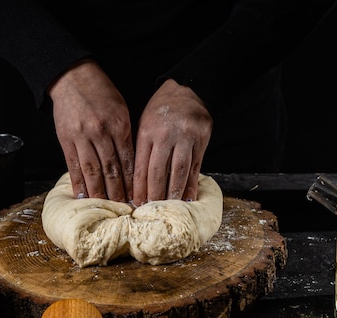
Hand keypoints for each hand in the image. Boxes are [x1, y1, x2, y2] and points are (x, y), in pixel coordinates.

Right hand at [48, 59, 133, 201]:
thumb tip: (132, 165)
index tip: (138, 197)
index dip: (133, 182)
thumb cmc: (101, 93)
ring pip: (93, 172)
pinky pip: (73, 167)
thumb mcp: (121, 110)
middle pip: (112, 170)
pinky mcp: (66, 140)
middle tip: (124, 209)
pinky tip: (83, 196)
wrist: (73, 78)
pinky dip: (78, 184)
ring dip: (100, 192)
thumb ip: (125, 136)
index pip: (128, 161)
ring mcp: (82, 137)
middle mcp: (101, 132)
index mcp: (119, 125)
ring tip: (105, 207)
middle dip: (119, 192)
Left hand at [133, 79, 212, 205]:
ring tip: (169, 207)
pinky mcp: (202, 140)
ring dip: (174, 192)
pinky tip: (188, 197)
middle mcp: (166, 135)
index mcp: (147, 132)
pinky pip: (196, 167)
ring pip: (178, 171)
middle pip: (159, 171)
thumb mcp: (143, 124)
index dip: (138, 187)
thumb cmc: (160, 110)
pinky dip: (192, 184)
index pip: (141, 166)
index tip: (135, 202)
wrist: (186, 89)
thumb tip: (135, 182)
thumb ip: (141, 150)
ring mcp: (186, 137)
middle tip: (150, 210)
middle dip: (154, 194)